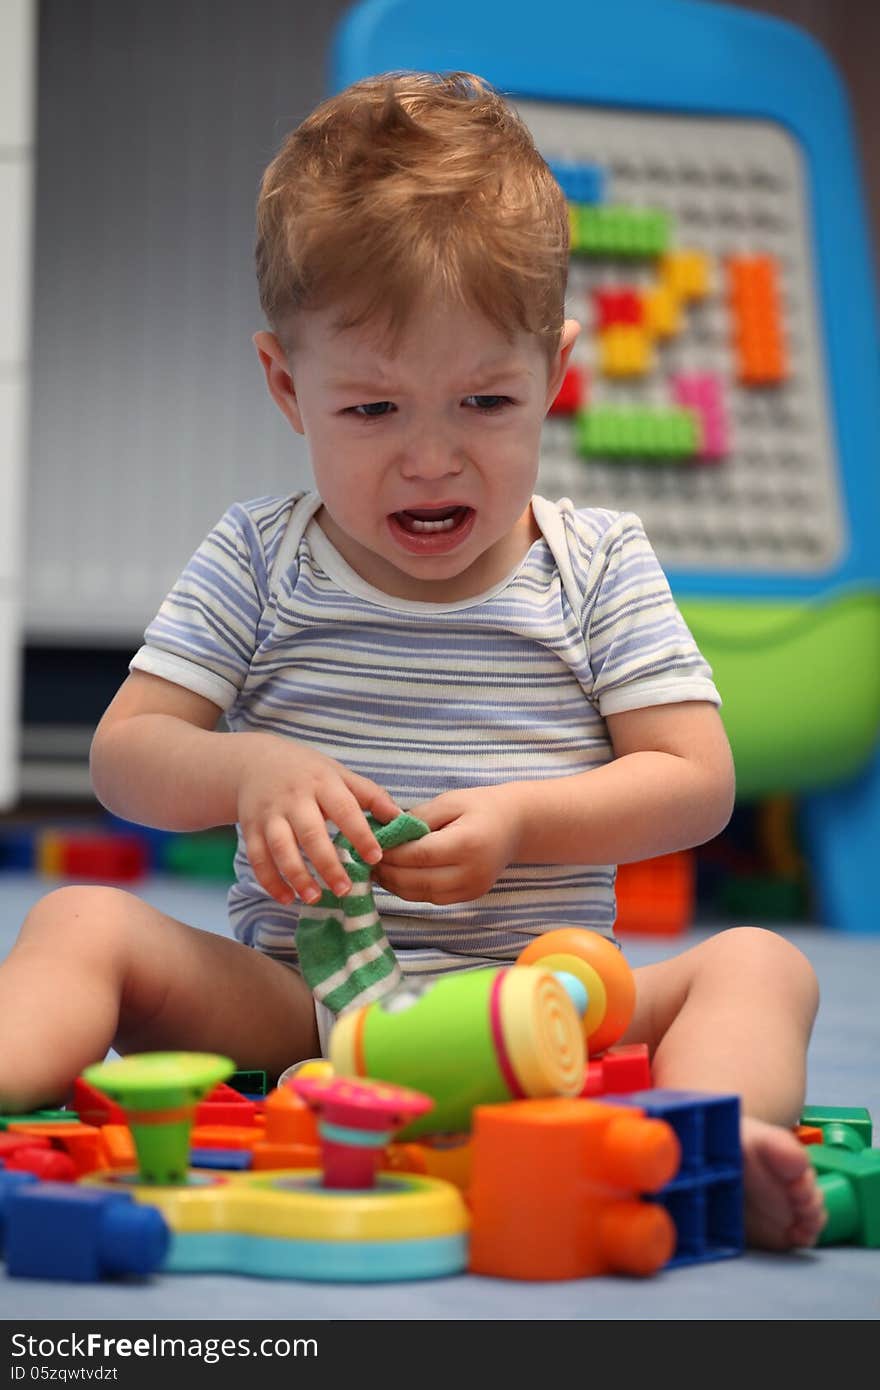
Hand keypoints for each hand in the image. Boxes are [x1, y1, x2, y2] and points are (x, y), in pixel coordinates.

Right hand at [236, 736, 400, 905]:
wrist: (254, 761)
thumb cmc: (307, 772)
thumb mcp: (338, 774)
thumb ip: (369, 795)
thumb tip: (401, 819)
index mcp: (322, 783)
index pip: (344, 809)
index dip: (360, 834)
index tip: (376, 857)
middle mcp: (294, 798)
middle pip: (310, 833)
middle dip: (327, 863)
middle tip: (345, 889)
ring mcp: (270, 814)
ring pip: (281, 848)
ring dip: (296, 875)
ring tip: (314, 897)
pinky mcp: (251, 828)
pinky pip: (257, 858)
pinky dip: (269, 881)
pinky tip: (286, 898)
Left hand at [373, 784, 524, 904]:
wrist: (516, 825)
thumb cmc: (481, 806)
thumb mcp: (449, 802)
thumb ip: (417, 819)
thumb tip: (384, 834)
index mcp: (467, 844)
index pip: (418, 856)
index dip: (390, 853)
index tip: (370, 845)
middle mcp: (471, 872)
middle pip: (417, 880)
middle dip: (387, 871)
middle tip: (365, 860)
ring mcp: (472, 889)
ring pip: (421, 895)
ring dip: (394, 884)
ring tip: (375, 869)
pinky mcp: (470, 897)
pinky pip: (431, 898)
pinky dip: (409, 890)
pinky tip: (395, 876)